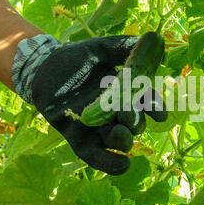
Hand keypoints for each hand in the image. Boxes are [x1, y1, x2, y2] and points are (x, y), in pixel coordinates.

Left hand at [13, 35, 166, 174]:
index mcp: (125, 93)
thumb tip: (154, 39)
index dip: (154, 108)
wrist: (44, 66)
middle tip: (128, 115)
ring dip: (124, 140)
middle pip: (133, 123)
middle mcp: (114, 113)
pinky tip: (123, 165)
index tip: (160, 113)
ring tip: (123, 134)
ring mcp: (96, 127)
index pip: (145, 103)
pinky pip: (94, 155)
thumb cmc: (76, 58)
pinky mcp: (77, 138)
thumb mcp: (101, 48)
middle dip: (134, 121)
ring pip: (117, 140)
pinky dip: (109, 163)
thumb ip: (124, 46)